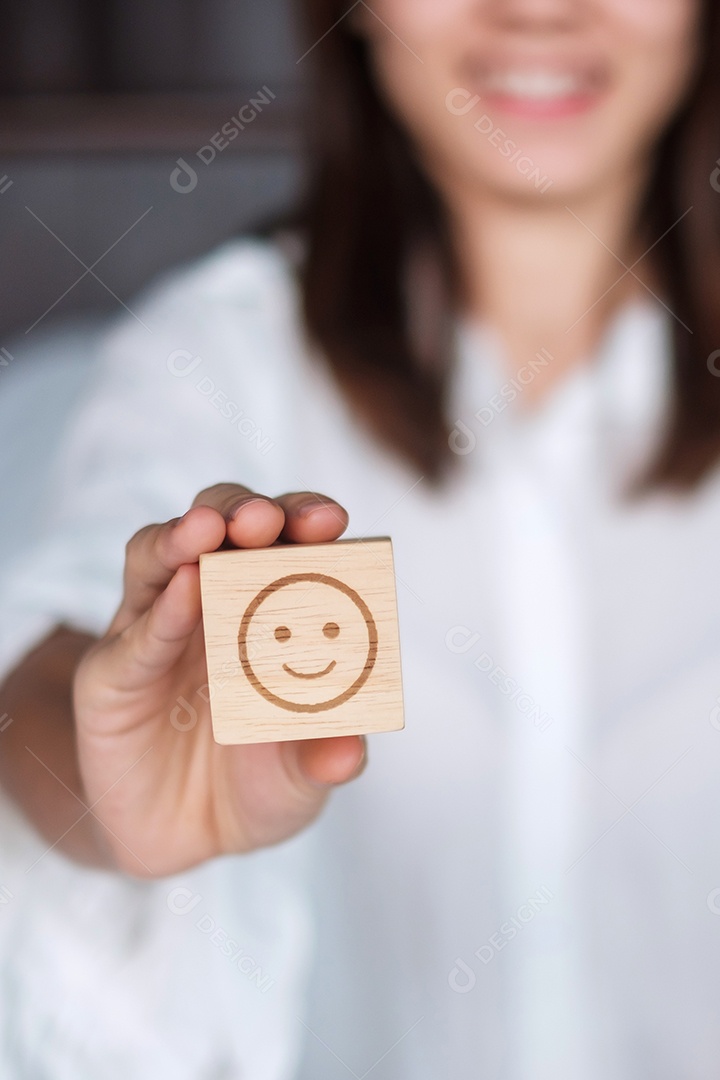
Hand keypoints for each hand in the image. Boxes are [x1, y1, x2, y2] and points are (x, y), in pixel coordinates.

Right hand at [73, 484, 365, 875]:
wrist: (186, 840)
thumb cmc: (256, 782)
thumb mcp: (301, 775)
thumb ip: (324, 756)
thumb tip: (350, 752)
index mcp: (266, 606)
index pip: (284, 542)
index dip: (304, 520)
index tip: (332, 519)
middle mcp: (207, 602)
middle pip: (217, 527)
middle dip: (243, 511)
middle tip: (266, 519)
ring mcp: (151, 631)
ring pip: (157, 558)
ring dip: (184, 537)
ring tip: (209, 530)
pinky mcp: (109, 676)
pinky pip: (133, 638)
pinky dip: (160, 613)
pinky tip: (184, 593)